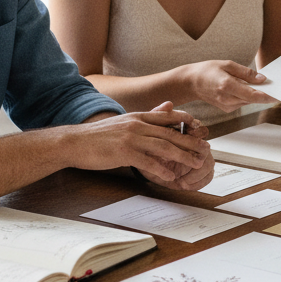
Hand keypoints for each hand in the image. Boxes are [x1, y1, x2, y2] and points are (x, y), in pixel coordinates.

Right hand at [73, 103, 212, 186]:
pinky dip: (162, 169)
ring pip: (164, 146)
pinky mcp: (124, 152)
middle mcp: (137, 124)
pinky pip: (148, 161)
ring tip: (196, 164)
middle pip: (171, 133)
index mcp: (138, 116)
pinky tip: (171, 176)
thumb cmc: (99, 136)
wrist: (74, 142)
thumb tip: (168, 106)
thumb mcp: (125, 121)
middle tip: (206, 150)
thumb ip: (147, 116)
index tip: (201, 129)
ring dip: (183, 156)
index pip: (169, 116)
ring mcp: (131, 137)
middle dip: (191, 142)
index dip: (187, 122)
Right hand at [188, 60, 277, 111]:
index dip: (268, 96)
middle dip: (264, 93)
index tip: (279, 95)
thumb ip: (246, 73)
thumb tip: (262, 79)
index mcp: (227, 86)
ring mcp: (227, 106)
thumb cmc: (208, 70)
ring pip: (248, 101)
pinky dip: (246, 95)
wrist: (191, 83)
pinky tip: (241, 87)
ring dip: (255, 93)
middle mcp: (227, 99)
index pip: (253, 95)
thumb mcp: (227, 64)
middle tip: (274, 85)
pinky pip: (242, 102)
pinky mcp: (227, 108)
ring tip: (256, 83)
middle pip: (253, 99)